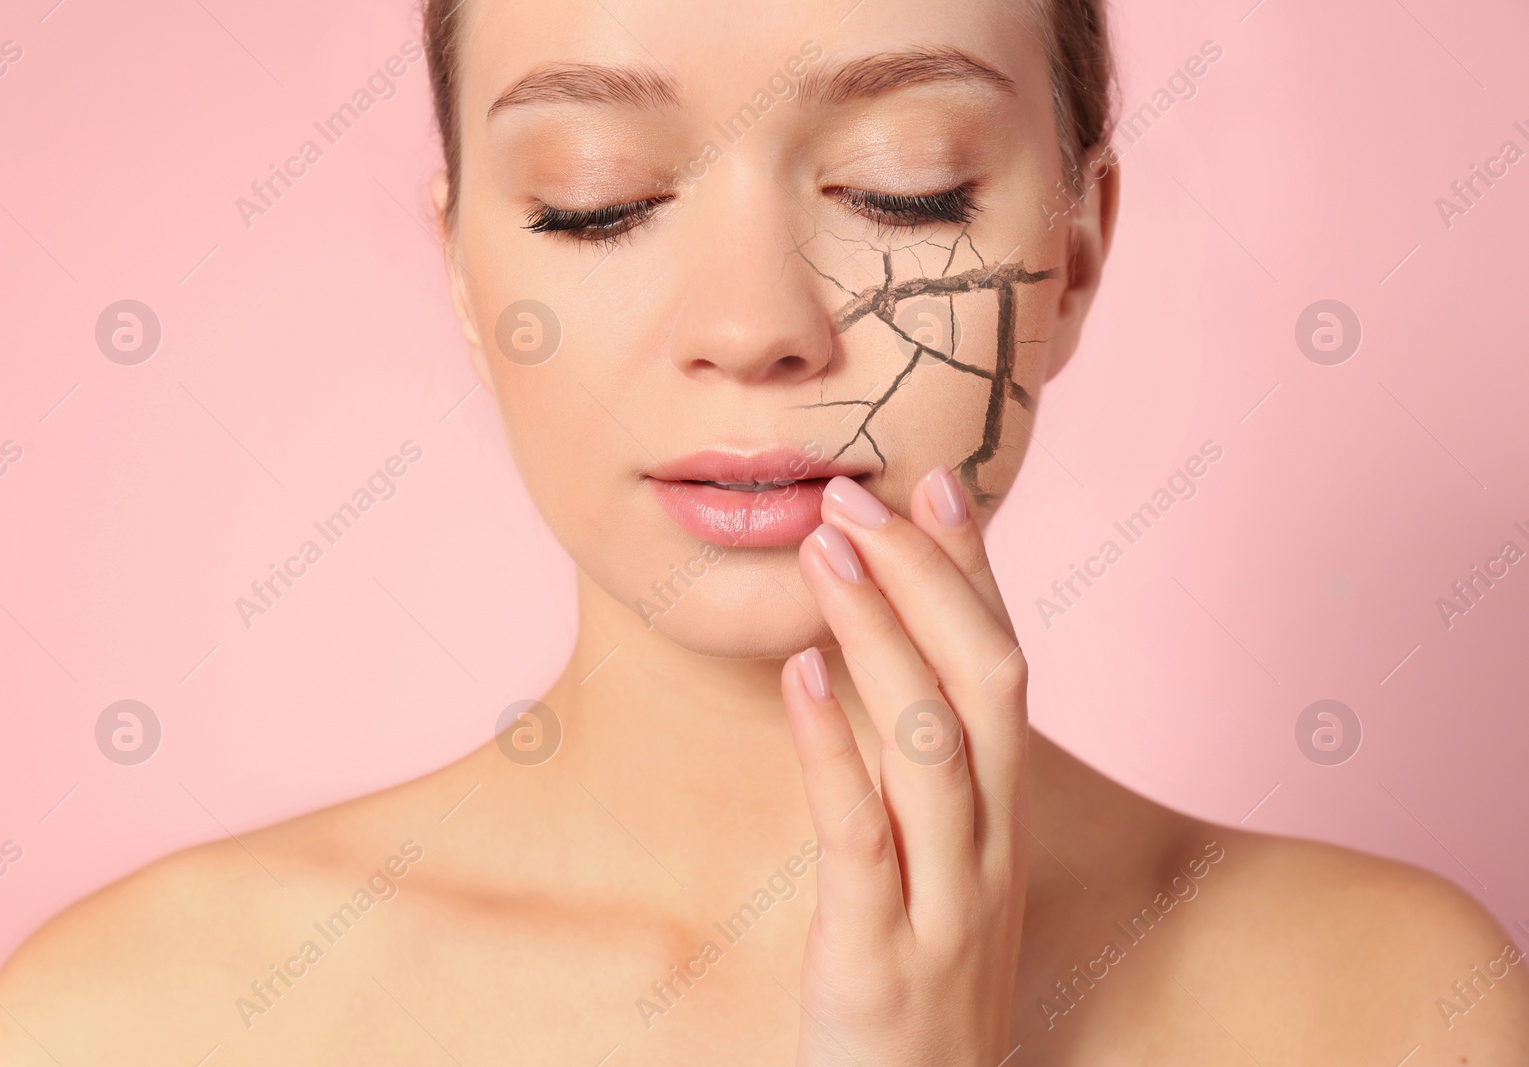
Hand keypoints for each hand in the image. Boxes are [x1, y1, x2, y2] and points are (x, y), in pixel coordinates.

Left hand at [780, 466, 1028, 1065]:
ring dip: (880, 636)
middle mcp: (994, 850)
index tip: (935, 482)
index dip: (973, 574)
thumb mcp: (938, 874)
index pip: (1003, 668)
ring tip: (826, 553)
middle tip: (856, 499)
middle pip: (986, 685)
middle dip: (927, 580)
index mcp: (1003, 821)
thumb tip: (878, 670)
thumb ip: (922, 780)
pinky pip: (863, 836)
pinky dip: (833, 748)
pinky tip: (798, 677)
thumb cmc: (915, 987)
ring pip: (933, 745)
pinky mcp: (882, 957)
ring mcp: (947, 905)